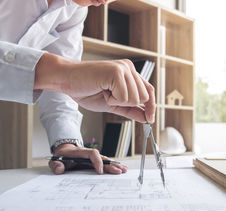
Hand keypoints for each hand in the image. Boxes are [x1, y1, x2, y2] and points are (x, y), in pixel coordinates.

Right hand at [35, 54, 155, 122]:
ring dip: (117, 101)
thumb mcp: (113, 104)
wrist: (66, 80)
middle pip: (144, 98)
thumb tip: (146, 118)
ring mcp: (124, 68)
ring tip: (104, 91)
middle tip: (108, 95)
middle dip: (126, 104)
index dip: (151, 106)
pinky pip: (124, 97)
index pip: (149, 91)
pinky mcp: (116, 72)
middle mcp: (129, 68)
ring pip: (135, 99)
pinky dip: (111, 99)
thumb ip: (130, 110)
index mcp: (130, 73)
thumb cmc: (86, 90)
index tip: (150, 119)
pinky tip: (102, 90)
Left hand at [49, 144, 127, 174]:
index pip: (93, 154)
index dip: (97, 162)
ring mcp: (93, 158)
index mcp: (81, 152)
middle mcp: (90, 154)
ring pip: (106, 160)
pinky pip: (105, 163)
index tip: (99, 172)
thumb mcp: (55, 160)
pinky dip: (113, 166)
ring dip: (115, 165)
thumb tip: (60, 170)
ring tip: (124, 170)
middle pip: (103, 158)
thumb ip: (56, 165)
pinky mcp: (95, 161)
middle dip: (111, 165)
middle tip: (119, 171)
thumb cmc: (62, 156)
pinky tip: (121, 168)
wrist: (64, 150)